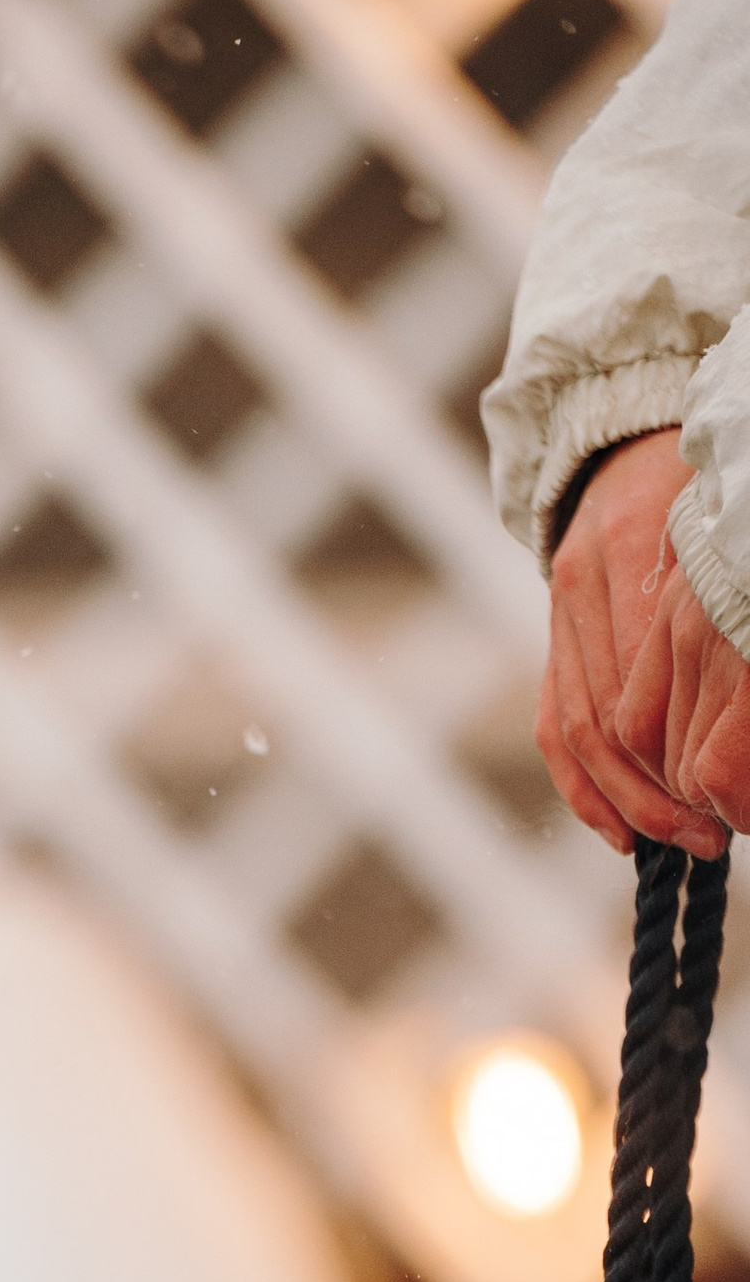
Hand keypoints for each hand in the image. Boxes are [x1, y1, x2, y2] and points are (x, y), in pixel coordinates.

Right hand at [535, 431, 729, 856]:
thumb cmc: (705, 477)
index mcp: (635, 546)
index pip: (645, 680)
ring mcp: (560, 612)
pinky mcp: (552, 634)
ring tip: (672, 844)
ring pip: (576, 731)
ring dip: (622, 801)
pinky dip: (584, 787)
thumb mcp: (728, 527)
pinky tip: (619, 830)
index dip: (680, 754)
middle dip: (656, 793)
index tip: (727, 801)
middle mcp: (585, 584)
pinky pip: (554, 725)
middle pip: (607, 719)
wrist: (625, 436)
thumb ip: (727, 602)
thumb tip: (746, 695)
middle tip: (711, 839)